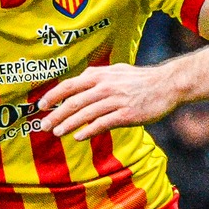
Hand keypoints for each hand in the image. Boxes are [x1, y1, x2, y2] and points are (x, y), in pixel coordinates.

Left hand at [39, 62, 182, 141]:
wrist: (167, 85)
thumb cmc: (141, 80)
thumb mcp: (117, 71)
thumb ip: (98, 76)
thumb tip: (81, 79)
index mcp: (100, 76)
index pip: (70, 85)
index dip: (53, 96)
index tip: (41, 106)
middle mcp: (105, 87)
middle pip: (74, 101)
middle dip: (56, 114)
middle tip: (43, 125)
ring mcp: (116, 101)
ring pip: (85, 113)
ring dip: (68, 124)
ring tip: (57, 132)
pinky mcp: (126, 114)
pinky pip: (102, 124)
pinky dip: (88, 131)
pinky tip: (78, 137)